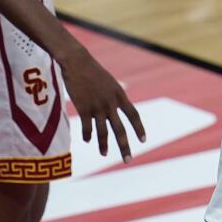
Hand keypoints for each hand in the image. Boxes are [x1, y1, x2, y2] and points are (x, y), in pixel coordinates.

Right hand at [59, 47, 145, 161]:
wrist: (77, 62)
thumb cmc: (92, 71)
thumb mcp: (109, 82)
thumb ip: (114, 96)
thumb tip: (117, 108)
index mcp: (119, 95)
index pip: (134, 115)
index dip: (139, 128)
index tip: (143, 140)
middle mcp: (111, 103)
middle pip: (121, 129)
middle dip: (124, 146)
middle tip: (127, 160)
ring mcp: (97, 106)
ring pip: (103, 131)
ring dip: (104, 145)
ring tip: (104, 153)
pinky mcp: (84, 108)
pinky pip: (87, 127)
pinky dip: (87, 135)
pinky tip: (87, 140)